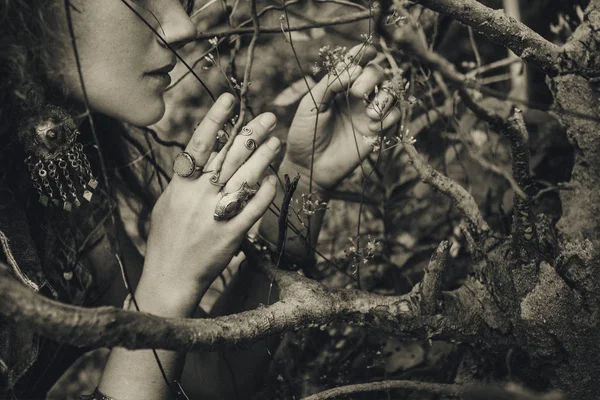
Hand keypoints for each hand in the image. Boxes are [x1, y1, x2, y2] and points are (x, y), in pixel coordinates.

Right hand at [139, 93, 280, 311]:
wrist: (170, 276)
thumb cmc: (166, 239)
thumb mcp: (167, 203)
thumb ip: (184, 180)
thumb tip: (200, 155)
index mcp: (180, 185)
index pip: (200, 144)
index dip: (216, 119)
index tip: (230, 99)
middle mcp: (198, 196)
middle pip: (229, 156)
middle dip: (251, 133)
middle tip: (268, 117)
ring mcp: (216, 214)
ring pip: (245, 177)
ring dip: (263, 157)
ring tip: (276, 140)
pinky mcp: (232, 233)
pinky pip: (254, 207)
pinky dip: (265, 190)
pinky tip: (273, 178)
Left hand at [285, 44, 401, 189]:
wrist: (309, 167)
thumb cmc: (304, 135)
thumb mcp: (311, 105)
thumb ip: (329, 84)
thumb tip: (353, 69)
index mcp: (339, 86)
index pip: (356, 63)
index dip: (364, 53)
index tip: (368, 51)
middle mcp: (357, 96)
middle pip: (377, 72)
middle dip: (371, 77)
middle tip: (356, 93)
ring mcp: (368, 113)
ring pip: (392, 92)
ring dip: (385, 98)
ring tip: (370, 114)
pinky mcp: (377, 131)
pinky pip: (396, 116)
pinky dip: (389, 117)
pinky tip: (373, 127)